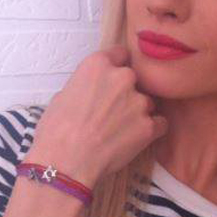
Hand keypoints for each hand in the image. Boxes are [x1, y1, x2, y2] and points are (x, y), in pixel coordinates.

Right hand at [29, 45, 167, 184]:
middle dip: (127, 93)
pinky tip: (135, 140)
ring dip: (138, 113)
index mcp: (98, 65)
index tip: (114, 80)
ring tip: (120, 131)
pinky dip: (151, 130)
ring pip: (147, 102)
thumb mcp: (63, 95)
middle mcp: (122, 77)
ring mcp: (138, 101)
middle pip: (134, 80)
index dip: (117, 68)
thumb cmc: (56, 131)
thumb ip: (86, 85)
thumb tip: (92, 93)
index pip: (120, 54)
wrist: (66, 162)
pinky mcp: (149, 126)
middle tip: (113, 112)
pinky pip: (160, 123)